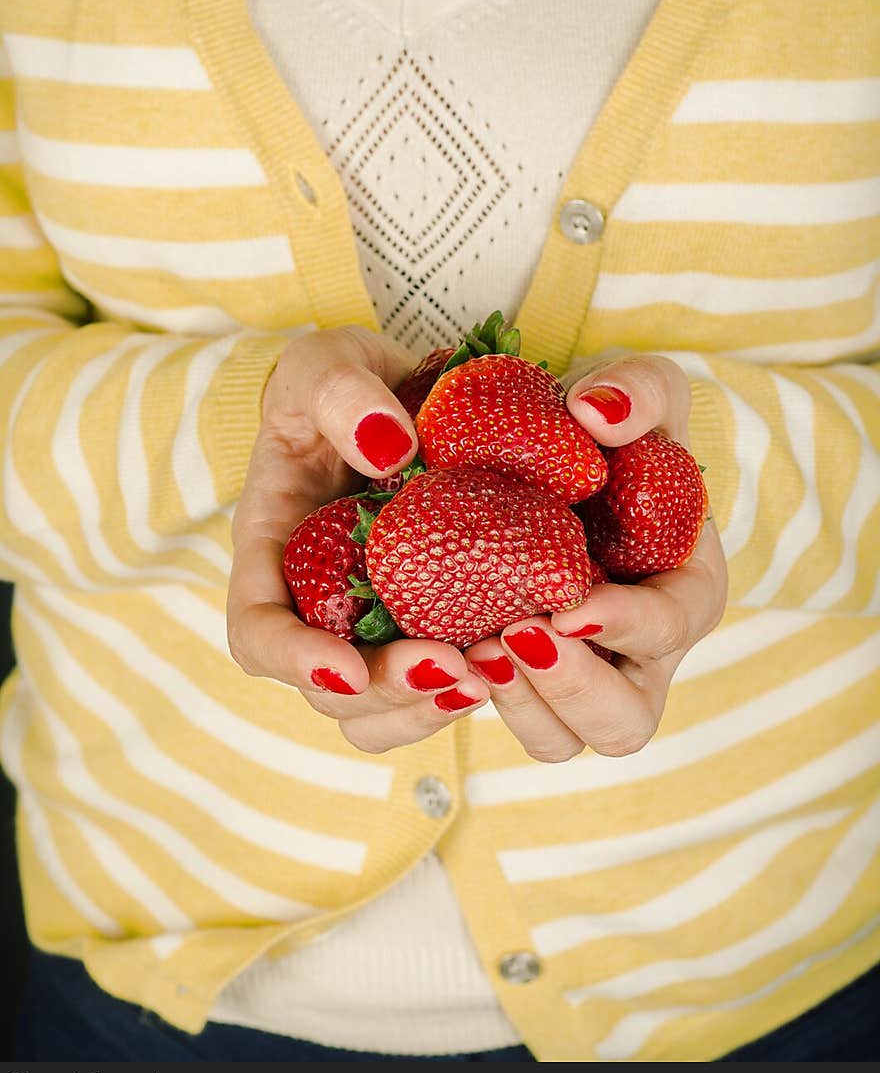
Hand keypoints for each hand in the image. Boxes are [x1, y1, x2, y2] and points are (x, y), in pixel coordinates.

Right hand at [227, 326, 488, 753]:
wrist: (396, 396)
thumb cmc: (340, 383)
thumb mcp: (326, 364)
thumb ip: (340, 393)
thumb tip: (388, 448)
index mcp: (273, 553)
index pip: (258, 632)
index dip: (294, 662)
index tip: (349, 667)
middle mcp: (315, 605)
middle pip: (331, 689)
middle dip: (388, 690)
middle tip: (457, 667)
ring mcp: (369, 624)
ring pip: (380, 708)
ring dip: (428, 708)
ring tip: (489, 676)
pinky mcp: (424, 623)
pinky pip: (433, 684)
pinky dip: (466, 688)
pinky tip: (514, 662)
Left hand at [463, 355, 727, 760]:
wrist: (548, 453)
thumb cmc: (609, 425)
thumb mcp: (639, 387)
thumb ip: (639, 389)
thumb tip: (597, 413)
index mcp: (681, 590)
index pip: (672, 628)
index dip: (628, 626)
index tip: (570, 606)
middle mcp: (634, 654)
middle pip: (623, 722)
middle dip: (570, 690)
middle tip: (514, 633)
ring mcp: (572, 675)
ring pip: (557, 739)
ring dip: (516, 705)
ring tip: (467, 649)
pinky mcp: (509, 675)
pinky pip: (490, 718)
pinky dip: (456, 701)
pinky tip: (425, 652)